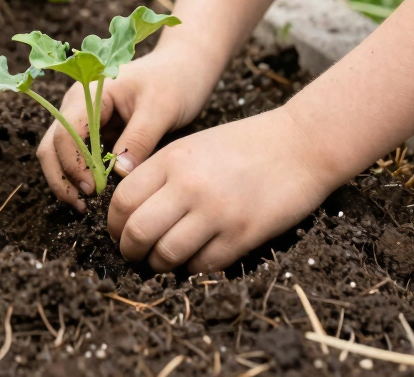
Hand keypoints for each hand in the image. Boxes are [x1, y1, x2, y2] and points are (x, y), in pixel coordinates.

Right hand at [36, 43, 217, 210]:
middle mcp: (79, 104)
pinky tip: (98, 193)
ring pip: (59, 153)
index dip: (73, 165)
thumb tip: (118, 175)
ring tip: (86, 205)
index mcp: (90, 93)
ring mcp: (85, 118)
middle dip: (61, 177)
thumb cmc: (174, 81)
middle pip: (52, 145)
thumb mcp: (161, 109)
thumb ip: (138, 140)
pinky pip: (79, 156)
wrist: (185, 67)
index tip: (93, 190)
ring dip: (67, 179)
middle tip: (83, 205)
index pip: (65, 133)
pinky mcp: (96, 131)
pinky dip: (82, 175)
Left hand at [108, 105, 330, 272]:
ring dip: (158, 265)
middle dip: (129, 251)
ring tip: (162, 261)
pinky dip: (191, 269)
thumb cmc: (245, 144)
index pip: (123, 200)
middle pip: (137, 232)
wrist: (300, 145)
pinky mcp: (242, 235)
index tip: (119, 232)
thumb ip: (163, 172)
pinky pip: (201, 267)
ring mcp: (216, 212)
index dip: (113, 224)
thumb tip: (131, 210)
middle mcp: (189, 185)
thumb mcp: (194, 146)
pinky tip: (195, 259)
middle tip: (134, 254)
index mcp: (173, 159)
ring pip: (166, 255)